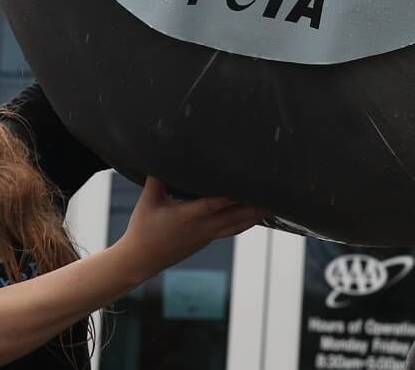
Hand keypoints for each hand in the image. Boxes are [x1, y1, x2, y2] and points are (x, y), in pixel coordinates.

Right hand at [112, 176, 266, 284]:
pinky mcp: (205, 241)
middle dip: (254, 207)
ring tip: (271, 206)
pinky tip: (253, 217)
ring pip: (236, 226)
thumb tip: (161, 153)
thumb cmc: (143, 227)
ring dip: (254, 217)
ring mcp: (205, 236)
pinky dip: (244, 223)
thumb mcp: (148, 199)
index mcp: (188, 216)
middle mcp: (202, 227)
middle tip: (274, 196)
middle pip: (234, 217)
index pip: (216, 203)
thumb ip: (157, 177)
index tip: (249, 186)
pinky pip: (230, 231)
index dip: (232, 196)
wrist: (140, 261)